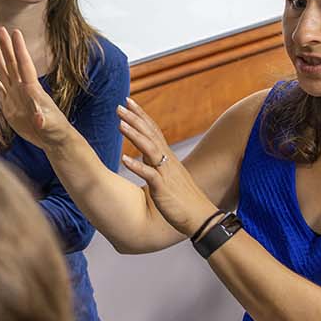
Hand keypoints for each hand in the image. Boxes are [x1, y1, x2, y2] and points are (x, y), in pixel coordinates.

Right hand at [0, 27, 73, 149]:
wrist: (53, 140)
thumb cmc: (55, 130)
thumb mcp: (50, 125)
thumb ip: (43, 120)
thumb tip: (39, 118)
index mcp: (33, 89)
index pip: (24, 64)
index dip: (19, 49)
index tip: (15, 32)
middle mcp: (23, 89)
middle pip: (12, 63)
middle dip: (6, 46)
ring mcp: (15, 97)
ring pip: (4, 72)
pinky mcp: (9, 108)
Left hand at [117, 98, 217, 238]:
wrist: (201, 218)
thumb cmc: (184, 200)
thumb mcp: (169, 178)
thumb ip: (158, 166)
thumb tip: (146, 160)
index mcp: (167, 158)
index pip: (153, 130)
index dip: (141, 115)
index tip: (128, 102)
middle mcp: (167, 162)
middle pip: (150, 134)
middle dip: (135, 119)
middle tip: (119, 106)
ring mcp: (166, 174)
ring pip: (150, 149)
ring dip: (134, 136)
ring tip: (119, 124)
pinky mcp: (164, 189)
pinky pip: (150, 175)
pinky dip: (137, 166)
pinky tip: (124, 159)